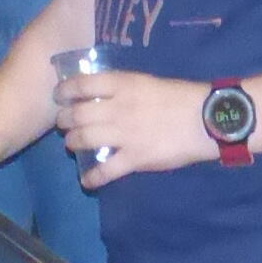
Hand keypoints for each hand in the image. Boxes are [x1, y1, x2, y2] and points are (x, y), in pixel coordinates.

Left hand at [55, 66, 208, 186]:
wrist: (203, 119)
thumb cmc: (178, 97)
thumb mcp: (146, 82)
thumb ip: (122, 88)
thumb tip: (100, 94)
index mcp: (122, 84)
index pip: (81, 84)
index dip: (65, 90)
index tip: (58, 95)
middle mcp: (117, 108)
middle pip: (78, 114)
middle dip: (64, 120)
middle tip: (62, 123)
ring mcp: (124, 134)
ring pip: (84, 139)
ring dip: (72, 143)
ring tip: (71, 144)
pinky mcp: (134, 158)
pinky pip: (105, 170)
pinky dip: (92, 177)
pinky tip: (87, 180)